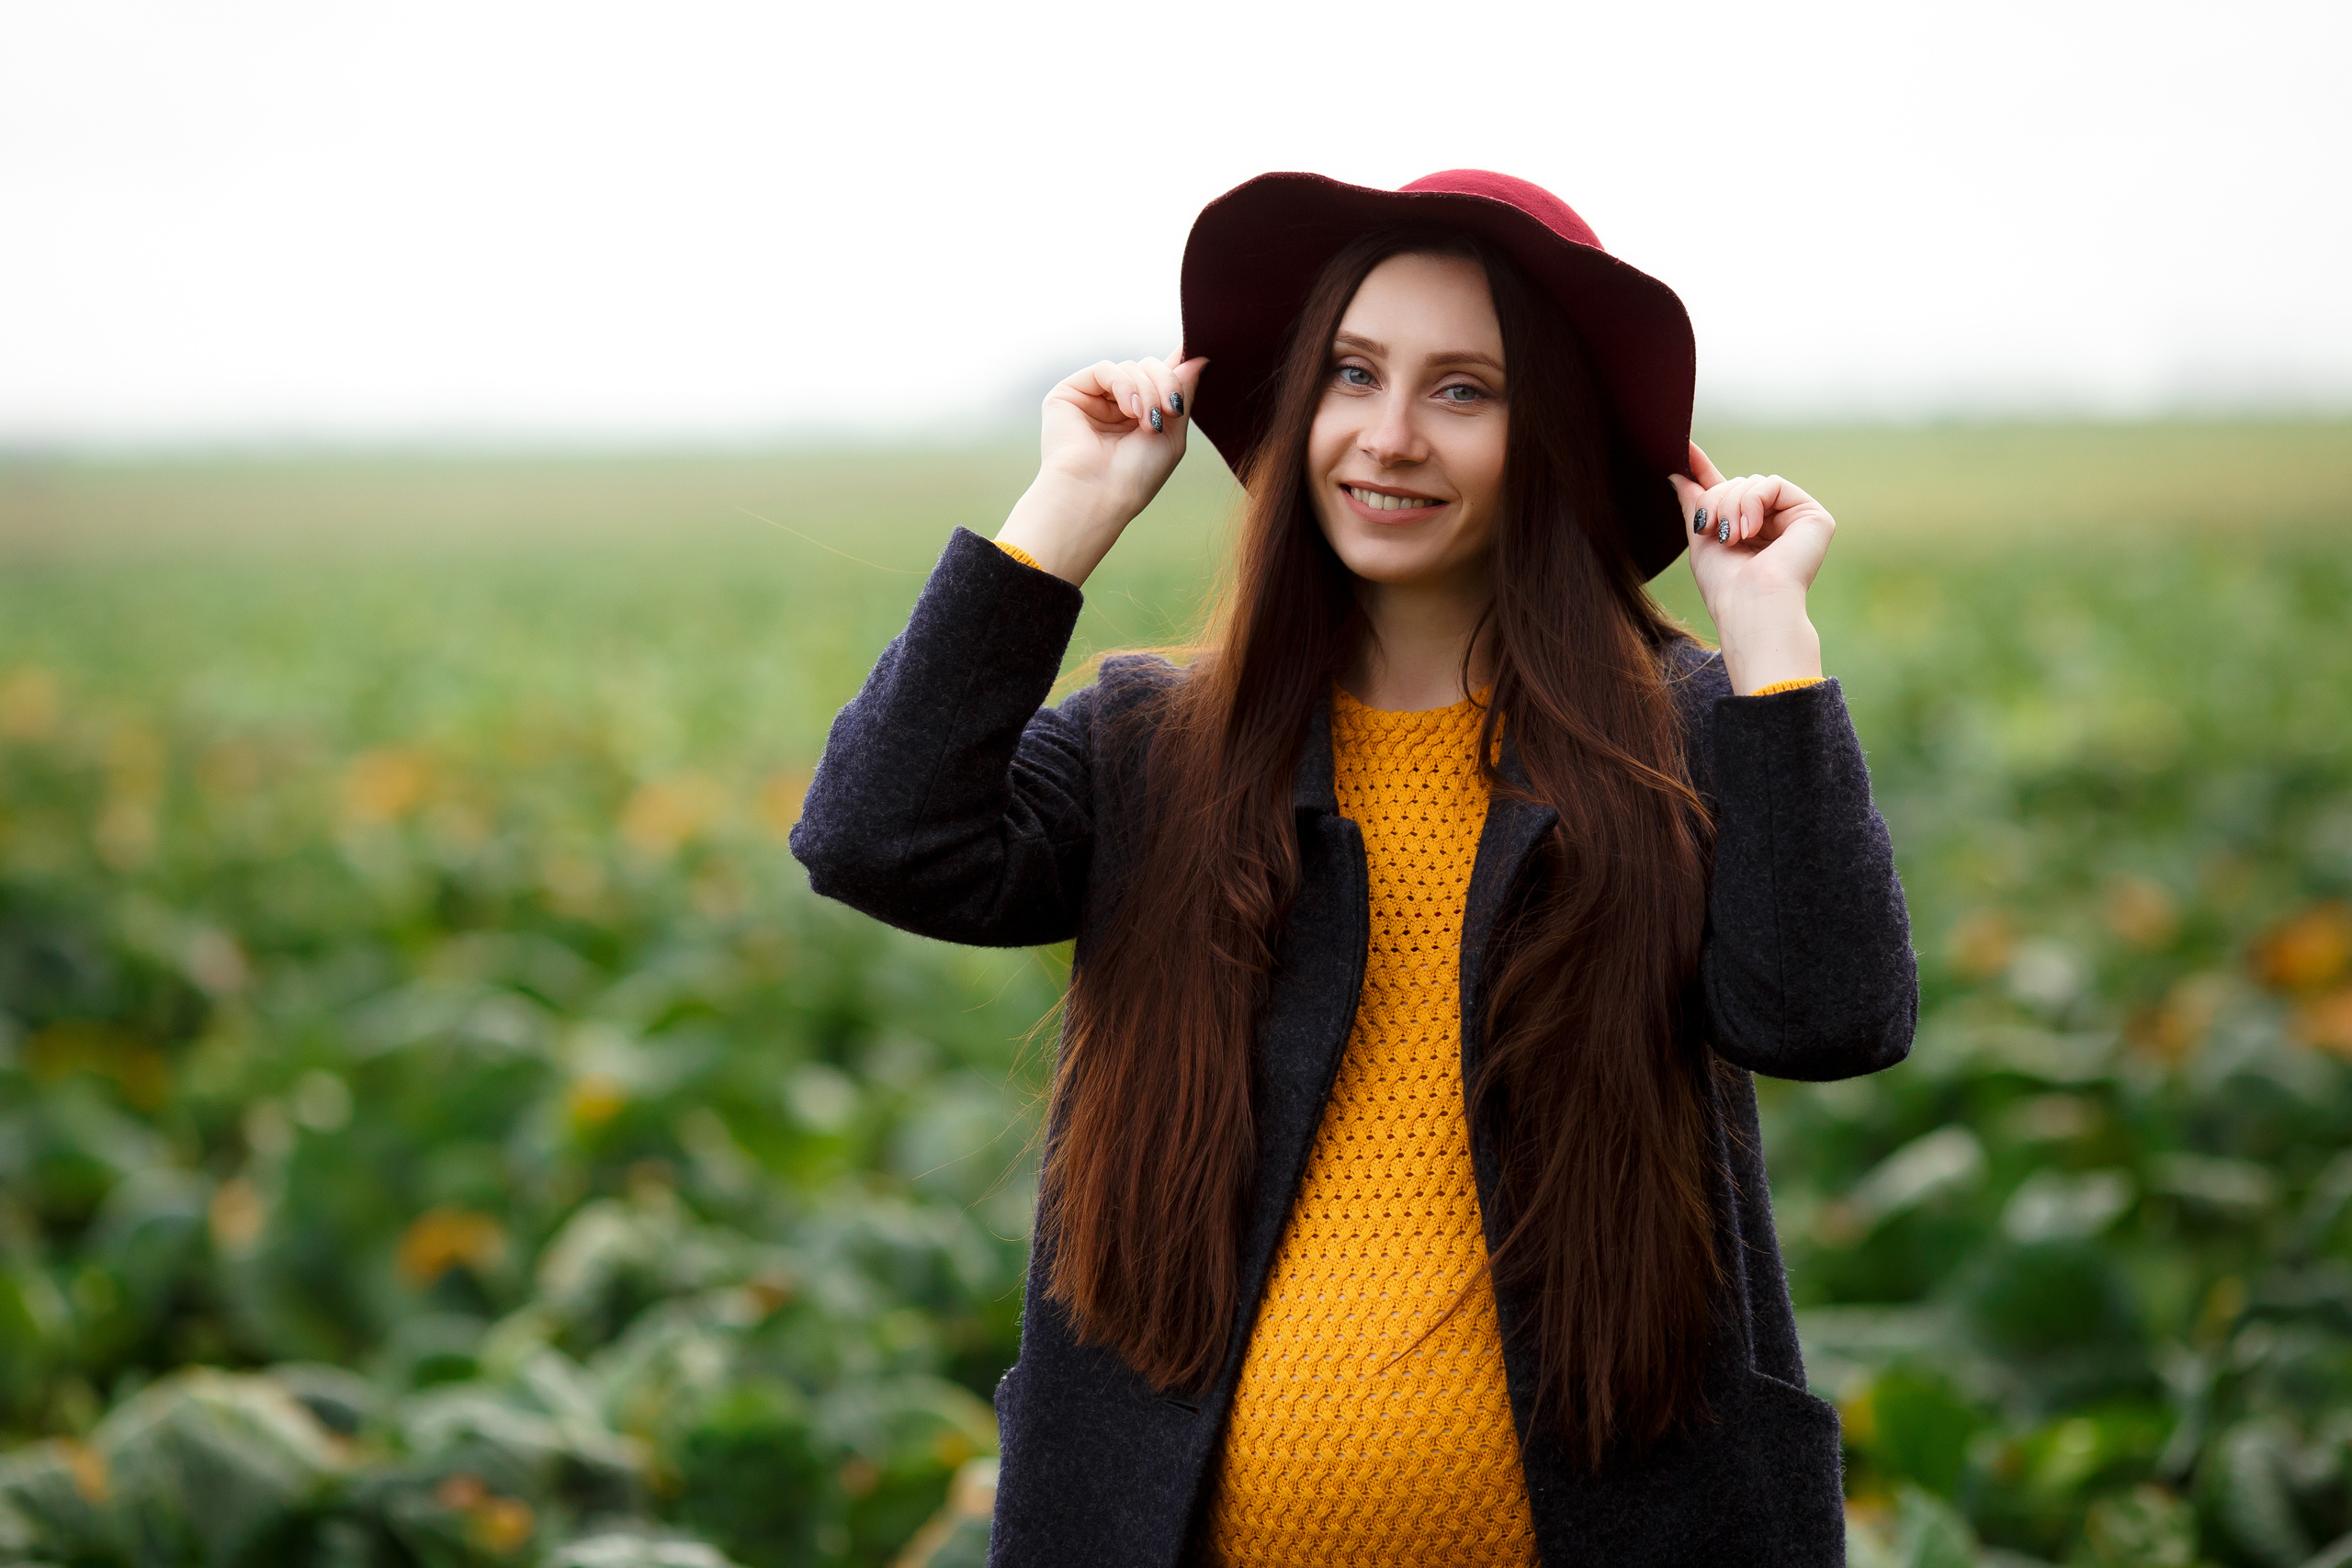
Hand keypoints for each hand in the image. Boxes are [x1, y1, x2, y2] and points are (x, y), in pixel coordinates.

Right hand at [996, 351, 1207, 585]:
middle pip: (1150, 368)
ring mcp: (1093, 398)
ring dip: (1148, 391)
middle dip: (1167, 384)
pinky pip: (1105, 369)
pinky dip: (1124, 384)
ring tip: (1147, 422)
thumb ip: (1183, 392)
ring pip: (1131, 367)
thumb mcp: (1172, 433)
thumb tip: (1200, 357)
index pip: (1159, 379)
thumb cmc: (1136, 476)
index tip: (1200, 357)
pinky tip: (1130, 409)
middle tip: (1172, 411)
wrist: (1098, 495)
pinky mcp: (1070, 393)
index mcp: (1139, 416)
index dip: (1177, 368)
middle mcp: (1116, 405)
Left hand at [1668, 442, 1833, 694]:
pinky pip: (1772, 484)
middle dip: (1715, 502)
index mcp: (1747, 532)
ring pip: (1751, 483)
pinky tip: (1751, 530)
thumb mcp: (1700, 538)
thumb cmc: (1724, 585)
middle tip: (1712, 530)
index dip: (1704, 470)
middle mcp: (1772, 524)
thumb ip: (1694, 503)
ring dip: (1731, 506)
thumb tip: (1676, 473)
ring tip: (1733, 538)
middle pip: (1735, 485)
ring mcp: (1794, 519)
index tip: (1684, 447)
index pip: (1726, 492)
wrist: (1751, 604)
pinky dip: (1753, 502)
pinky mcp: (1812, 516)